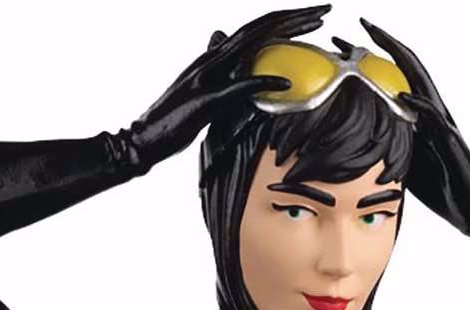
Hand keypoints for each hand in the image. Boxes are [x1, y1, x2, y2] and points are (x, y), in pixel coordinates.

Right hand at [128, 5, 330, 170]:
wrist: (145, 138)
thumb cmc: (174, 119)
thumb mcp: (204, 92)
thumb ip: (217, 70)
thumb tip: (223, 42)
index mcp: (215, 56)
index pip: (256, 31)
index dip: (285, 22)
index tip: (313, 20)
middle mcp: (213, 57)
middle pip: (260, 28)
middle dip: (294, 16)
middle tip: (324, 10)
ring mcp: (209, 76)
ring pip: (252, 44)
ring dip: (285, 32)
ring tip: (314, 25)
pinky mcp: (207, 100)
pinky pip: (238, 88)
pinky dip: (263, 82)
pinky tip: (286, 82)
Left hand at [356, 16, 469, 237]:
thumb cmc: (440, 188)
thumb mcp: (404, 163)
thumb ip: (390, 144)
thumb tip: (359, 141)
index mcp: (419, 117)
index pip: (393, 78)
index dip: (370, 60)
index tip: (341, 48)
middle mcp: (431, 112)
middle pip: (406, 69)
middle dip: (380, 45)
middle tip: (352, 28)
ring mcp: (442, 123)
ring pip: (420, 82)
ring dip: (398, 60)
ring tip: (375, 40)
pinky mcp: (450, 140)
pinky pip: (433, 117)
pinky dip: (417, 103)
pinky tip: (400, 92)